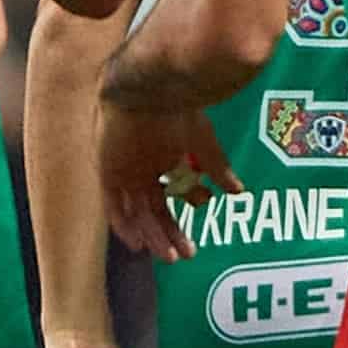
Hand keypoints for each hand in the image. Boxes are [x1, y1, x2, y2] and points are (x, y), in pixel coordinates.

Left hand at [100, 99, 237, 259]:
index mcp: (163, 160)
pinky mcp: (108, 173)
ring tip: (170, 257)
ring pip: (137, 214)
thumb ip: (218, 167)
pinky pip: (113, 207)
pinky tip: (139, 245)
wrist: (147, 91)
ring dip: (152, 237)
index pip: (174, 193)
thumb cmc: (176, 109)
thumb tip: (239, 192)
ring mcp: (124, 173)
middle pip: (155, 211)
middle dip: (171, 234)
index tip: (205, 208)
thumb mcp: (203, 142)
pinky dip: (124, 227)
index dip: (190, 203)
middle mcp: (143, 170)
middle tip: (187, 256)